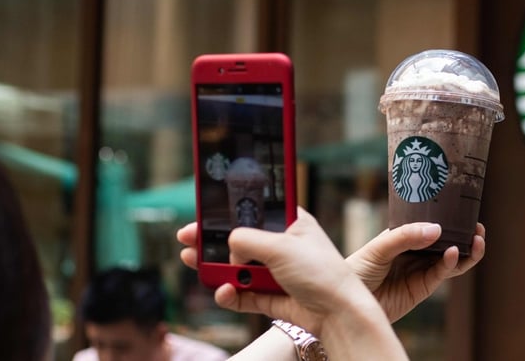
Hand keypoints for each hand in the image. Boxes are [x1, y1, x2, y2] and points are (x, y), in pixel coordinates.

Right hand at [179, 209, 375, 332]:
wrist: (338, 314)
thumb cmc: (320, 272)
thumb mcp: (280, 247)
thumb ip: (247, 239)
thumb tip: (228, 246)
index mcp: (289, 223)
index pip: (254, 210)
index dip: (228, 210)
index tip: (204, 210)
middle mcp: (281, 245)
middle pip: (239, 240)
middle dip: (211, 241)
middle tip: (186, 239)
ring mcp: (275, 272)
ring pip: (237, 268)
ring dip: (217, 269)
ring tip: (196, 265)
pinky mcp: (271, 296)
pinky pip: (243, 294)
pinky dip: (230, 295)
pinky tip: (224, 292)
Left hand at [346, 221, 485, 321]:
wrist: (346, 303)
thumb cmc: (355, 270)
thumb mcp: (378, 247)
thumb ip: (405, 237)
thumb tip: (437, 229)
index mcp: (404, 237)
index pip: (430, 225)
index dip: (448, 219)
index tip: (464, 210)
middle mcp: (415, 253)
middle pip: (445, 242)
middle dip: (464, 235)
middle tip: (478, 227)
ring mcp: (419, 271)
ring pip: (449, 260)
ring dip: (466, 251)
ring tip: (477, 240)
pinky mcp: (421, 289)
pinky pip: (440, 275)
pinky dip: (450, 264)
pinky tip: (455, 253)